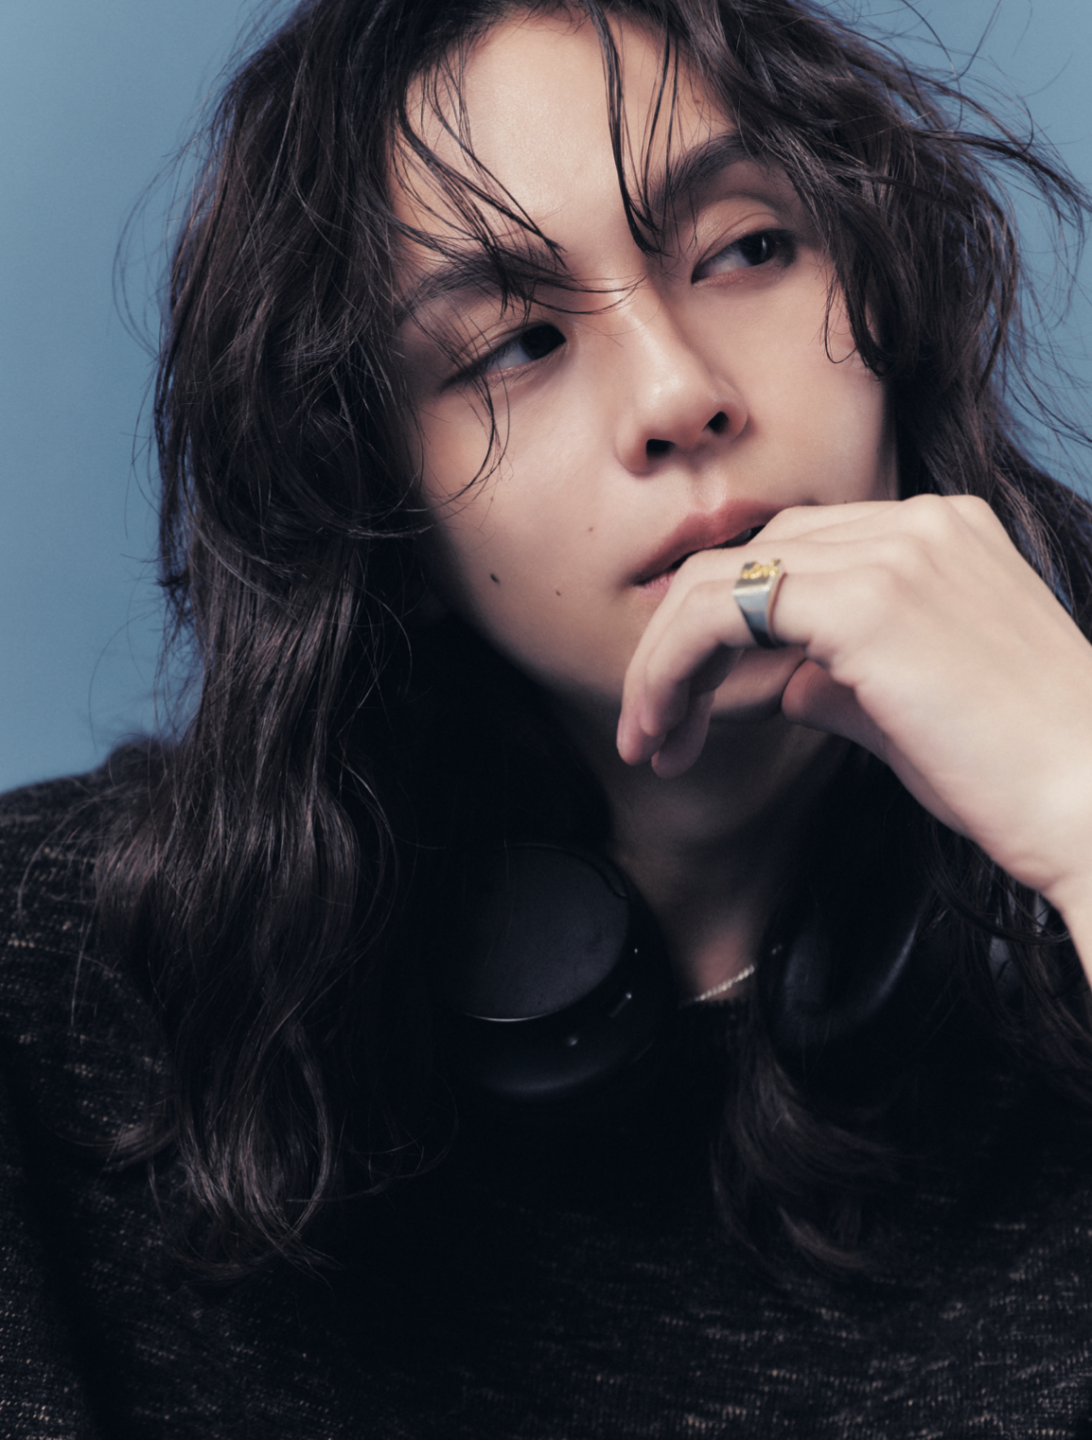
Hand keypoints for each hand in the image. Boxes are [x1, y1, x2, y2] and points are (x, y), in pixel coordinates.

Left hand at [616, 495, 1091, 955]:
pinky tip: (664, 725)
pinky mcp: (867, 602)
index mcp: (940, 533)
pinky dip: (672, 666)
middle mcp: (917, 523)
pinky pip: (723, 612)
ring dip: (662, 664)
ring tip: (645, 740)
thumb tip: (776, 682)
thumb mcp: (909, 705)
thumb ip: (837, 674)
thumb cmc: (1013, 774)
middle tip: (648, 731)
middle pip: (748, 560)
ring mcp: (894, 552)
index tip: (686, 706)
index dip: (723, 627)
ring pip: (718, 581)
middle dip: (678, 646)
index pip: (793, 557)